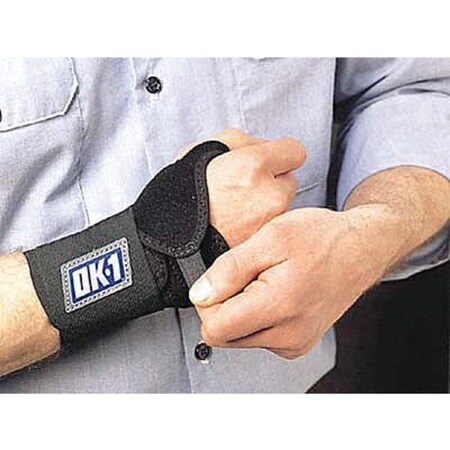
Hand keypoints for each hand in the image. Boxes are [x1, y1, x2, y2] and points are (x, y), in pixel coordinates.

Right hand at [181, 128, 305, 246]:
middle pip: (290, 181)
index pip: (295, 151)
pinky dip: (260, 222)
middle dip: (272, 181)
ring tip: (236, 208)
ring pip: (282, 206)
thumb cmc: (179, 198)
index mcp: (252, 166)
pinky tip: (238, 223)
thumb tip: (263, 145)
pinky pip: (272, 226)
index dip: (281, 153)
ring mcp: (270, 223)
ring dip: (267, 204)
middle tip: (245, 186)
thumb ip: (241, 141)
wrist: (171, 244)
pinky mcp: (266, 242)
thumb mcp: (201, 150)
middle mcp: (268, 195)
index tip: (271, 158)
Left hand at [189, 205, 402, 358]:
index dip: (209, 301)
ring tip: (266, 281)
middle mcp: (288, 335)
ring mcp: (295, 343)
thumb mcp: (270, 238)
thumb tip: (200, 295)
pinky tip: (274, 292)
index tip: (224, 279)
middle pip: (225, 334)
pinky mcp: (298, 344)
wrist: (361, 248)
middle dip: (226, 304)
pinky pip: (258, 336)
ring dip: (242, 309)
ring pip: (239, 336)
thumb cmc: (321, 238)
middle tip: (250, 275)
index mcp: (279, 307)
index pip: (214, 328)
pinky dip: (258, 315)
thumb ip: (230, 269)